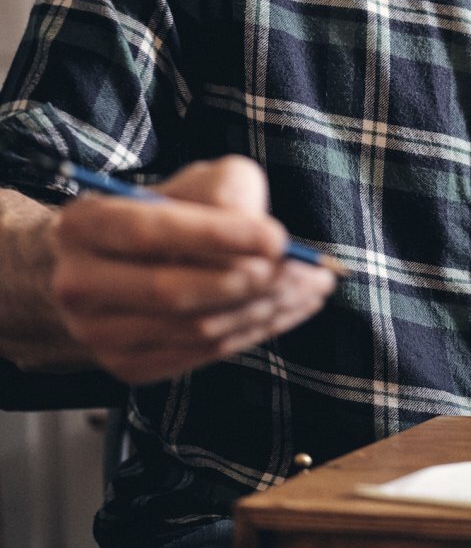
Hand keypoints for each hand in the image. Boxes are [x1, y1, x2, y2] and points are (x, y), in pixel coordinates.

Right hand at [49, 156, 337, 383]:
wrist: (111, 264)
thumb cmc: (169, 211)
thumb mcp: (195, 181)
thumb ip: (227, 194)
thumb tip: (268, 244)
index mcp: (85, 225)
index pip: (151, 232)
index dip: (217, 236)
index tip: (279, 237)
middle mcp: (79, 284)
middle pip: (173, 292)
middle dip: (249, 282)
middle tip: (305, 270)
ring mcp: (98, 334)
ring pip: (195, 328)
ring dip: (266, 310)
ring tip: (313, 286)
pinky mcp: (128, 366)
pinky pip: (204, 353)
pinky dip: (257, 331)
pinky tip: (291, 308)